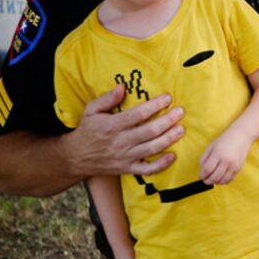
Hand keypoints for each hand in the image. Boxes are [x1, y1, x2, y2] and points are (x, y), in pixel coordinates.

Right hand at [64, 85, 183, 176]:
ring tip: (181, 129)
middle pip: (150, 131)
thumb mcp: (91, 110)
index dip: (155, 105)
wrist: (76, 157)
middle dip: (168, 120)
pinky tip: (172, 155)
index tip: (168, 98)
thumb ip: (106, 98)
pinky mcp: (128, 169)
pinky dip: (161, 164)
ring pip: (152, 149)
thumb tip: (122, 88)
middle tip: (180, 112)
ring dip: (169, 139)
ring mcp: (125, 157)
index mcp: (112, 126)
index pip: (138, 114)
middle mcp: (120, 142)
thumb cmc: (87, 130)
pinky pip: (147, 169)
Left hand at [199, 128, 251, 184]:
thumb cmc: (225, 140)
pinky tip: (221, 178)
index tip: (201, 176)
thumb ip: (204, 159)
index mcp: (218, 154)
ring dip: (215, 182)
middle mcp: (227, 160)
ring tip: (213, 179)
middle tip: (205, 180)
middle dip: (207, 181)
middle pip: (214, 177)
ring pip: (222, 181)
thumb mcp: (211, 147)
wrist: (241, 136)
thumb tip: (202, 172)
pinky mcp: (239, 168)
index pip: (207, 170)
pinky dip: (223, 181)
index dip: (202, 175)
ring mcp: (234, 165)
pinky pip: (230, 180)